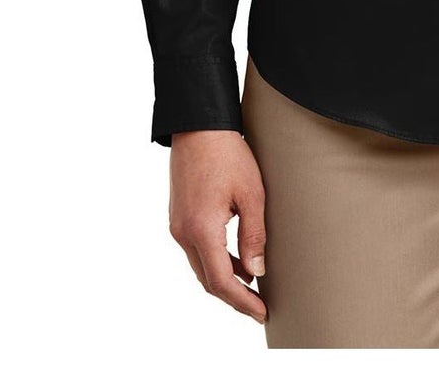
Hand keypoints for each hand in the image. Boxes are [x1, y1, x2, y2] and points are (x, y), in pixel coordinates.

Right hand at [168, 129, 268, 323]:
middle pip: (208, 279)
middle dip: (233, 296)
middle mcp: (183, 233)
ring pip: (201, 266)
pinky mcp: (178, 217)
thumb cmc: (227, 154)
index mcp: (201, 230)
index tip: (261, 312)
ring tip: (252, 285)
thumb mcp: (251, 193)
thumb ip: (254, 236)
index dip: (242, 302)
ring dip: (224, 278)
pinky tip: (235, 259)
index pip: (221, 281)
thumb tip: (256, 272)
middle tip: (259, 306)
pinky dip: (215, 260)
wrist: (198, 126)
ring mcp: (177, 226)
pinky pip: (196, 250)